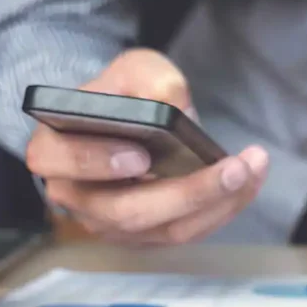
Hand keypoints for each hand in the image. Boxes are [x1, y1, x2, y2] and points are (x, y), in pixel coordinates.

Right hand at [26, 48, 267, 243]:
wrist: (125, 122)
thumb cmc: (121, 96)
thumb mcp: (133, 70)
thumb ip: (151, 80)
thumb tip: (175, 106)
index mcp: (54, 153)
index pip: (65, 165)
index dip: (99, 163)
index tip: (141, 156)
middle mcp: (77, 199)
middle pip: (129, 211)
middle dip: (188, 192)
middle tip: (234, 168)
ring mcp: (112, 225)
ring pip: (167, 230)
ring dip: (218, 203)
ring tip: (253, 169)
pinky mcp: (147, 235)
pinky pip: (188, 231)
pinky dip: (224, 208)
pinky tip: (250, 181)